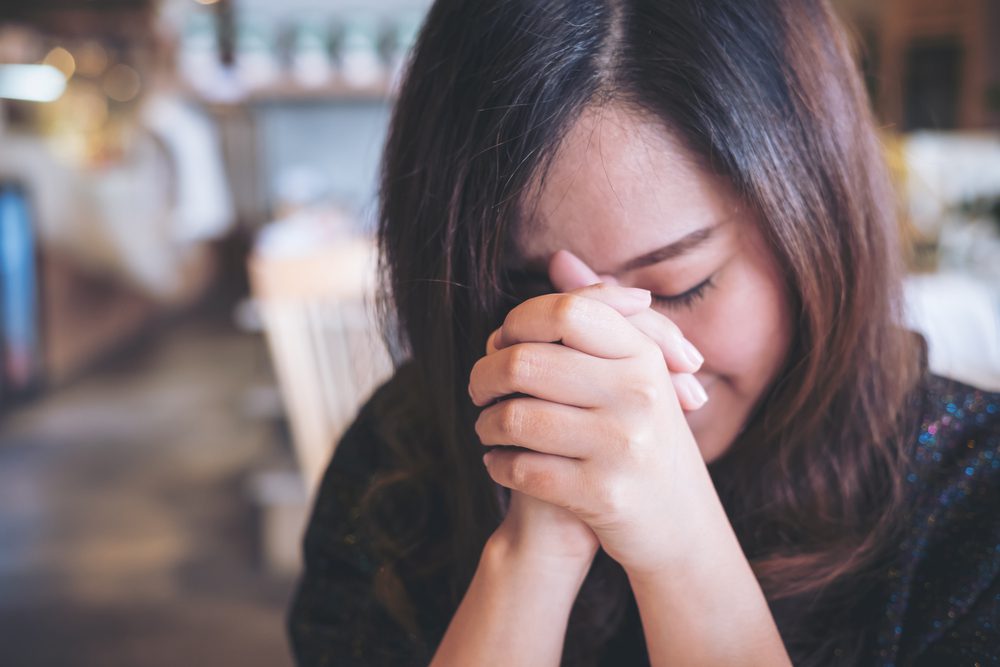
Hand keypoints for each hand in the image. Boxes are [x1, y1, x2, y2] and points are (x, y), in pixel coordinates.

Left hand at [473, 251, 710, 574]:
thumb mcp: (634, 373)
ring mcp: (621, 446)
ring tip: (486, 428)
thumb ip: (597, 314)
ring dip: (486, 424)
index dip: (519, 321)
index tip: (502, 342)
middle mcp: (638, 395)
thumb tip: (559, 259)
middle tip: (477, 390)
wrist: (681, 527)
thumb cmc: (645, 437)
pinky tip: (498, 463)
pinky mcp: (601, 495)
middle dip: (483, 376)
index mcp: (644, 357)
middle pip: (525, 362)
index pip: (566, 312)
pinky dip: (497, 465)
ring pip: (515, 417)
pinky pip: (521, 468)